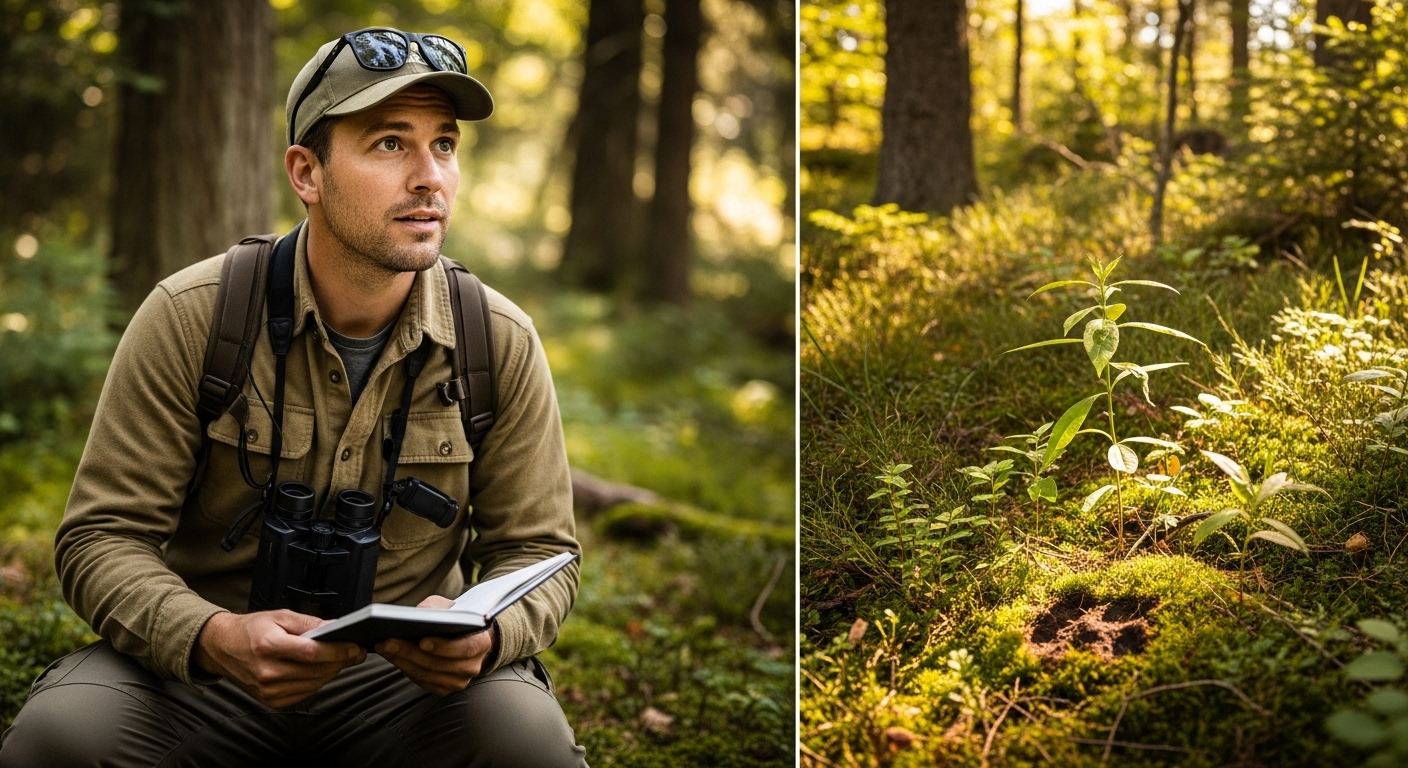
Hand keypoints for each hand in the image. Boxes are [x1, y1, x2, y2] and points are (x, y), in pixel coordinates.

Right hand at [194, 610, 365, 708]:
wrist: (223, 648)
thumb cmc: (252, 629)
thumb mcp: (281, 616)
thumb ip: (310, 623)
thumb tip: (337, 627)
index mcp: (269, 646)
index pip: (312, 653)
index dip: (338, 651)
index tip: (355, 646)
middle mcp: (267, 672)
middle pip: (316, 670)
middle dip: (341, 661)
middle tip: (356, 652)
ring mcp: (268, 690)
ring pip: (314, 684)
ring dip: (332, 672)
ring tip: (342, 659)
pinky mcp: (271, 700)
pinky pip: (304, 693)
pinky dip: (317, 682)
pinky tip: (322, 670)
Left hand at [375, 595, 497, 696]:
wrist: (465, 637)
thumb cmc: (455, 618)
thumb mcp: (449, 606)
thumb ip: (436, 608)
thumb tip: (418, 613)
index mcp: (481, 644)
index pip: (464, 649)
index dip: (443, 647)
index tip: (422, 640)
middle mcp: (472, 667)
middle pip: (438, 664)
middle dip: (411, 653)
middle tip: (388, 642)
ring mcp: (458, 681)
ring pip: (426, 675)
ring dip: (402, 661)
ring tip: (384, 647)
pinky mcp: (444, 689)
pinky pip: (422, 682)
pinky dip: (405, 669)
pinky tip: (392, 657)